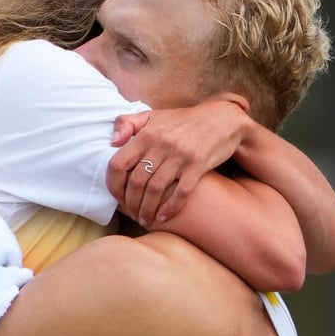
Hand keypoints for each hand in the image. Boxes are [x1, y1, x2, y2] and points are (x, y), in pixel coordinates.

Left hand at [108, 97, 250, 225]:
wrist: (222, 118)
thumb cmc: (183, 121)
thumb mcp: (153, 115)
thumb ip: (128, 123)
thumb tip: (112, 142)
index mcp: (146, 134)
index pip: (118, 164)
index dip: (113, 185)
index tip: (116, 197)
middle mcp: (161, 145)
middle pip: (136, 182)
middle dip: (131, 203)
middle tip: (131, 213)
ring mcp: (180, 156)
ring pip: (155, 190)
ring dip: (147, 210)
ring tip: (144, 219)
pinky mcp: (198, 165)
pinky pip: (180, 192)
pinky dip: (169, 208)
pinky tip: (162, 218)